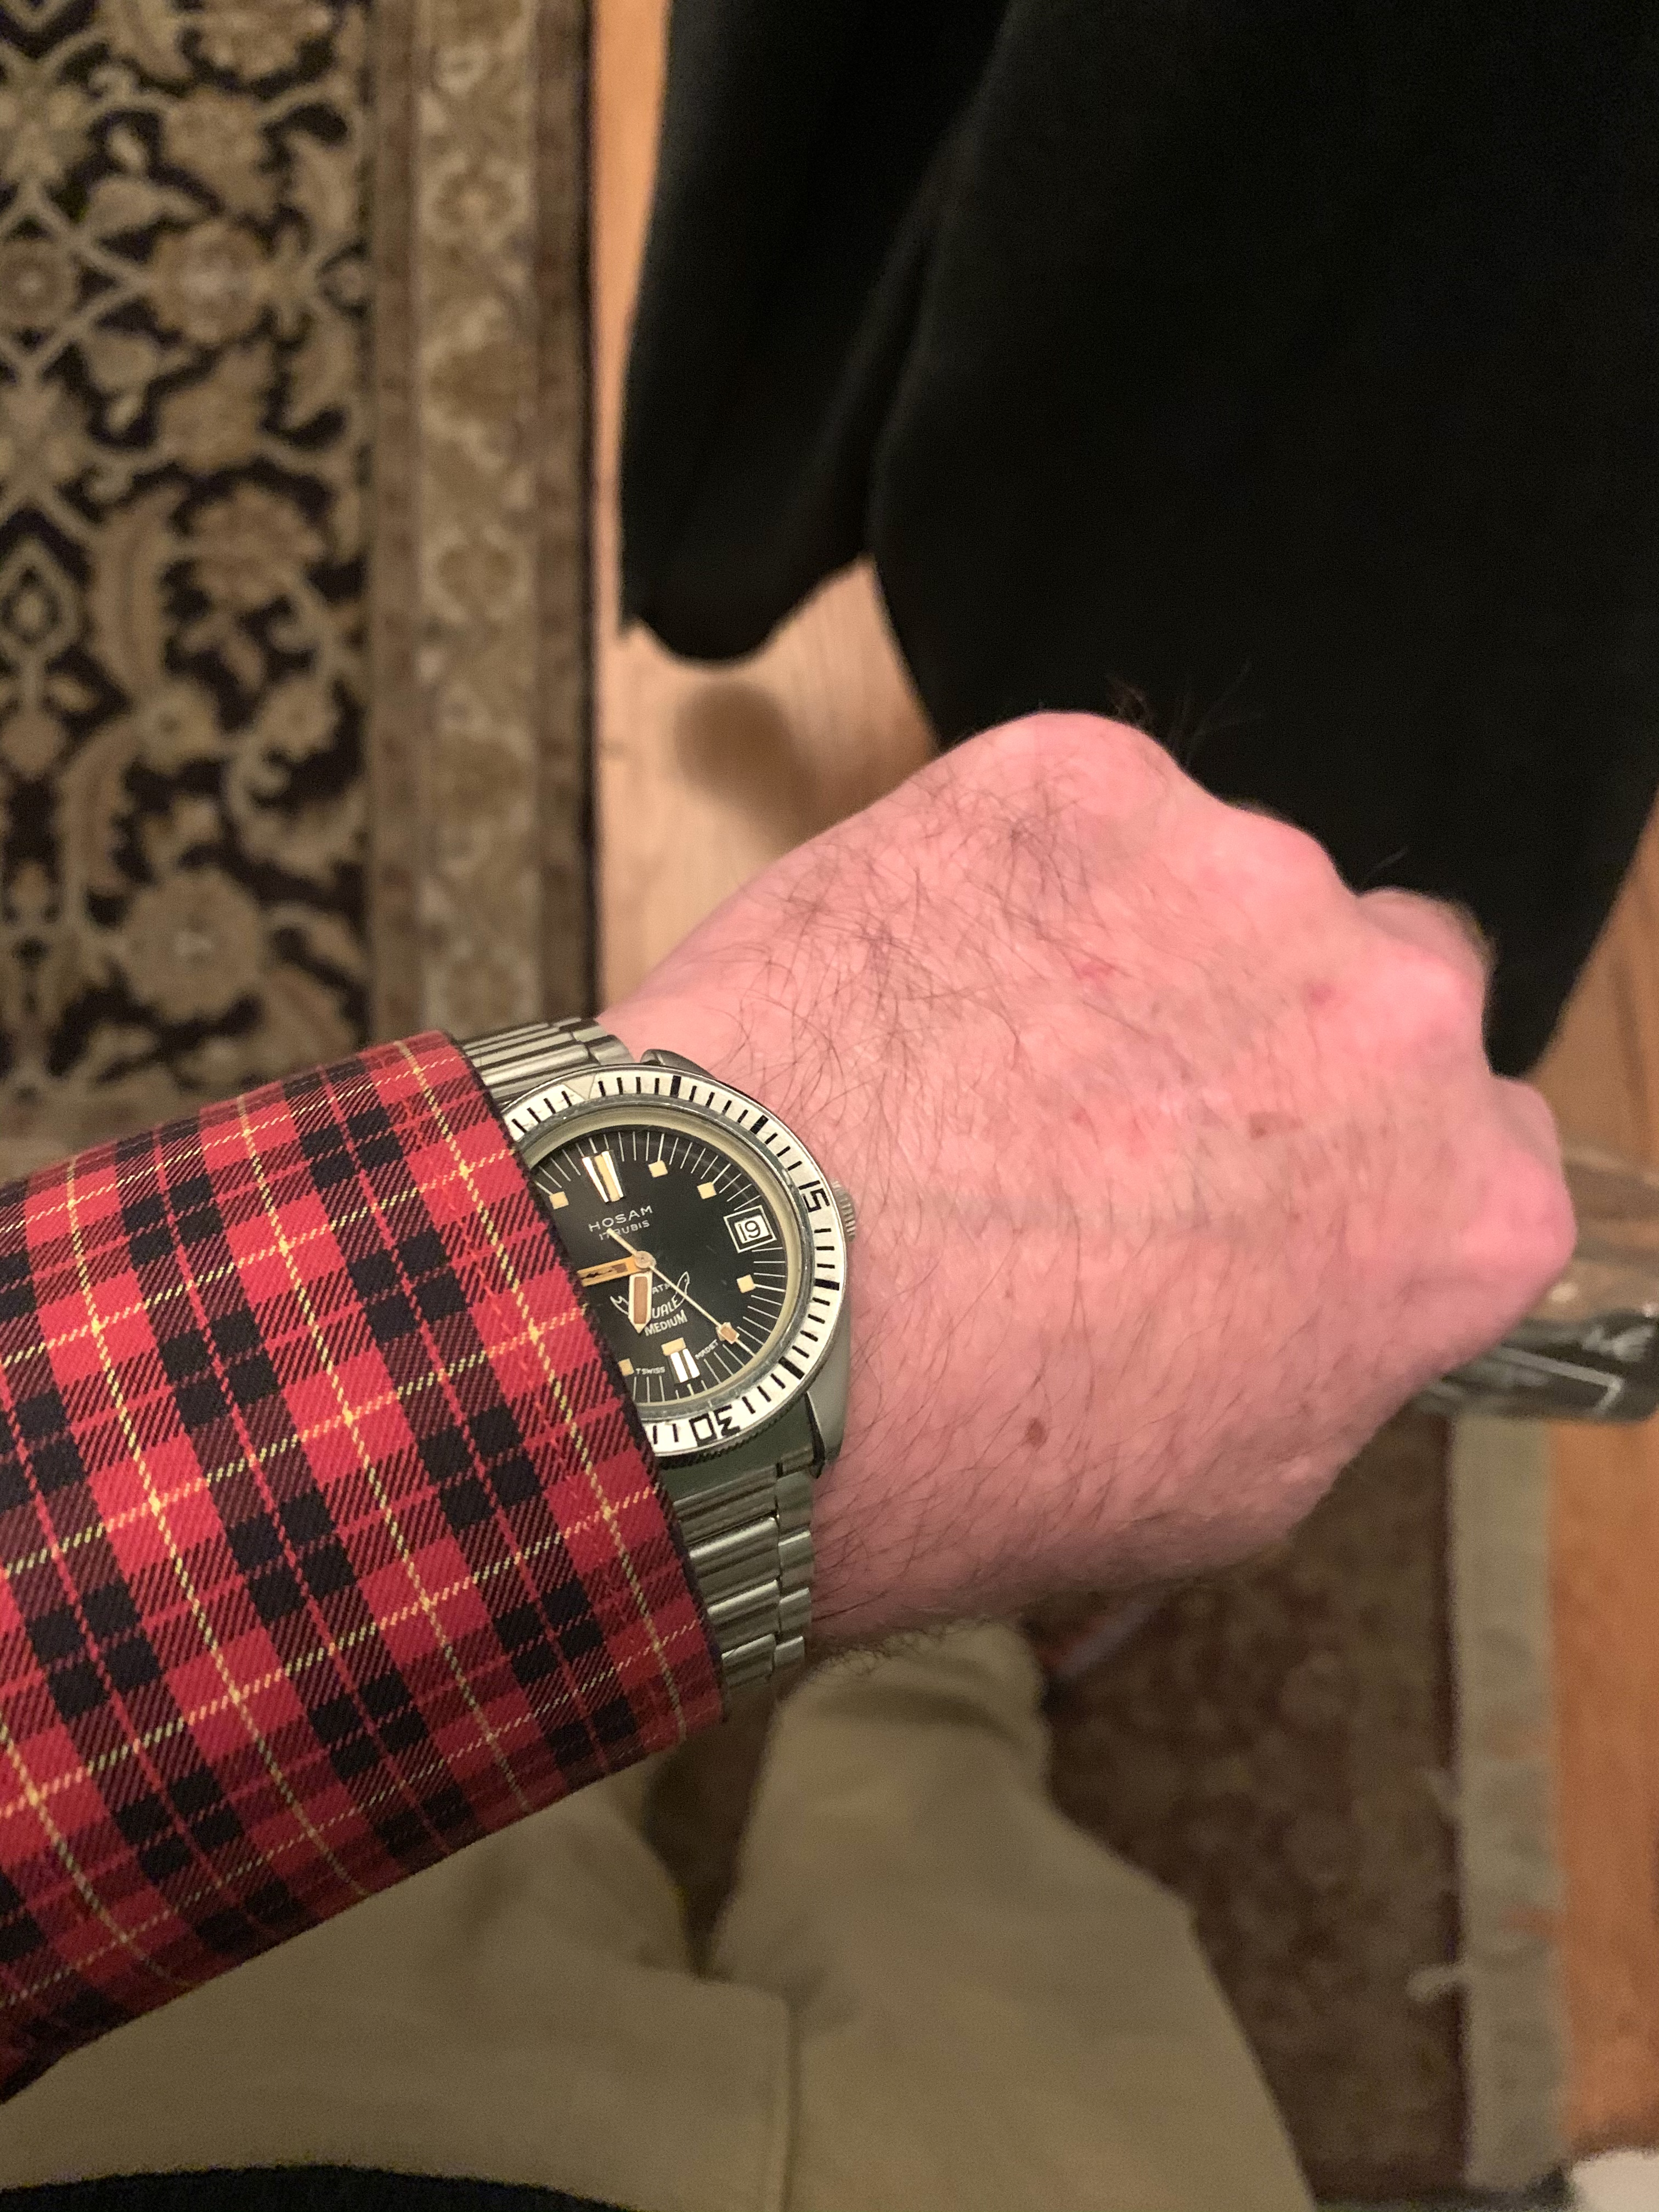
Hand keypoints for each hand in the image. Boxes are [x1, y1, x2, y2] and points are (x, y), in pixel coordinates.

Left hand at [605, 712, 1574, 1645]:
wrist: (742, 1327)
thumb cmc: (966, 1445)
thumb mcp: (1230, 1480)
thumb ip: (1337, 1333)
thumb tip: (1309, 1268)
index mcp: (1462, 1204)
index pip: (1471, 1140)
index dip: (1354, 1163)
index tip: (1265, 1181)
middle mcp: (1391, 1016)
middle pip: (1368, 987)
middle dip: (1269, 1040)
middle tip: (1117, 1116)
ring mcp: (1235, 873)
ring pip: (1215, 889)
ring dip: (1132, 955)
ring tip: (972, 1066)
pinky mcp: (1076, 780)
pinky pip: (1070, 818)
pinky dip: (1006, 882)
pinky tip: (914, 989)